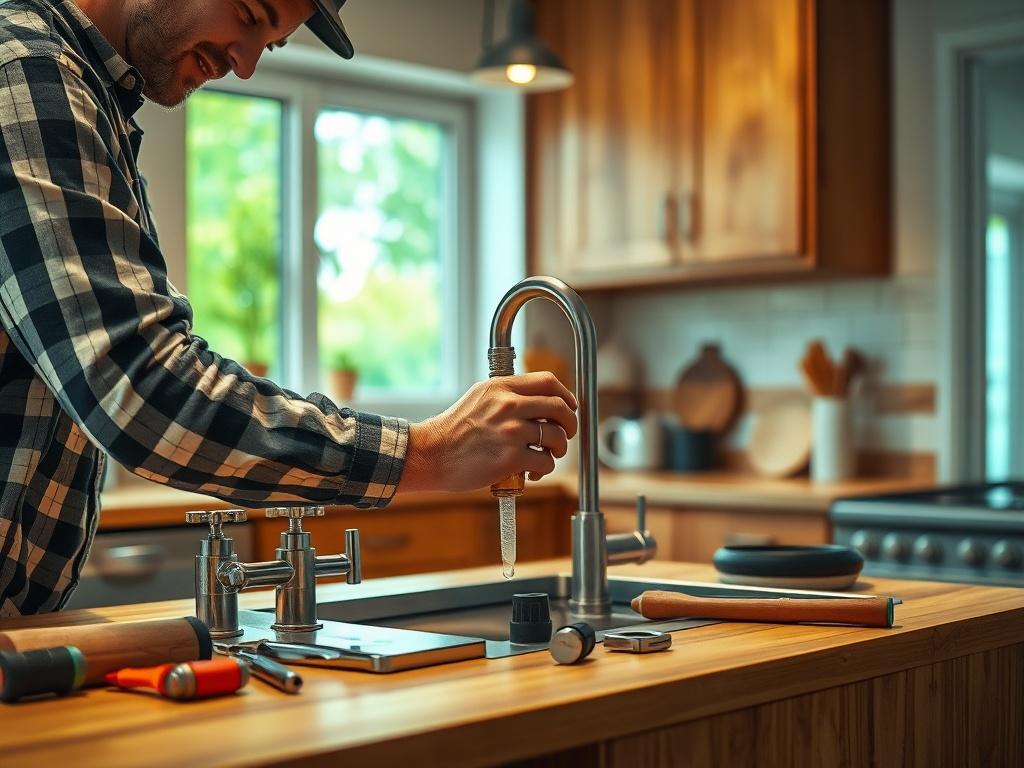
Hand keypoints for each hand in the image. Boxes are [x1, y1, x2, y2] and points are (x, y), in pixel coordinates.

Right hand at [399, 372, 577, 492]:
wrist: (431, 454)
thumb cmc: (453, 431)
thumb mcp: (479, 398)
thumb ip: (506, 395)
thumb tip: (539, 400)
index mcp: (501, 387)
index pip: (548, 382)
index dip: (566, 395)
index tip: (569, 407)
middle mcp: (508, 405)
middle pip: (559, 408)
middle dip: (570, 424)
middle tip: (566, 434)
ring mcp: (511, 431)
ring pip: (556, 437)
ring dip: (558, 450)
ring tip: (546, 456)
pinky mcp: (511, 458)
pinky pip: (545, 462)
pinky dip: (543, 469)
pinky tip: (532, 472)